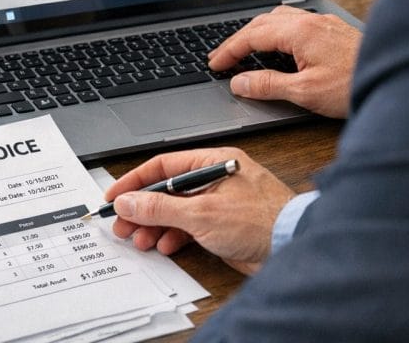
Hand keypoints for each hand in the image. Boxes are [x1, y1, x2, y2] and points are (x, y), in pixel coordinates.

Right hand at [105, 147, 295, 275]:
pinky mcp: (224, 226)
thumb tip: (130, 202)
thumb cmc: (262, 220)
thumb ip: (161, 208)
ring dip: (155, 225)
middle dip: (142, 208)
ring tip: (140, 239)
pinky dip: (174, 236)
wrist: (293, 247)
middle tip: (122, 224)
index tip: (115, 196)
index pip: (164, 166)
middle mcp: (216, 180)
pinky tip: (164, 245)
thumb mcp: (201, 213)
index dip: (136, 180)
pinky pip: (190, 228)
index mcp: (214, 163)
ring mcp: (220, 203)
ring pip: (177, 211)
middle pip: (168, 190)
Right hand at [208, 6, 360, 117]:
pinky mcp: (334, 32)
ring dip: (258, 31)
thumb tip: (240, 82)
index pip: (252, 36)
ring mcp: (324, 24)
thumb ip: (268, 85)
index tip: (215, 63)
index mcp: (299, 32)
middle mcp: (311, 22)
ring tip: (246, 48)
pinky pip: (296, 22)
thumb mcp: (305, 92)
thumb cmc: (355, 84)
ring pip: (280, 18)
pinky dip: (277, 31)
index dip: (229, 50)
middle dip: (239, 38)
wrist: (397, 78)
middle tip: (223, 56)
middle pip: (263, 22)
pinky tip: (281, 44)